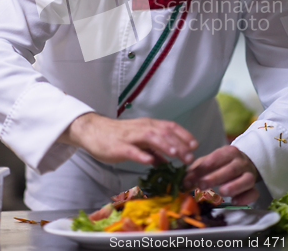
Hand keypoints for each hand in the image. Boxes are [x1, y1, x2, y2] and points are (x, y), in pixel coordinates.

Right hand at [58, 112, 197, 166]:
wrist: (92, 131)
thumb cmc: (117, 136)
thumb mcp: (138, 141)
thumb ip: (153, 149)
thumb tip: (167, 160)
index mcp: (148, 125)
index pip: (169, 127)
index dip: (183, 135)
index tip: (195, 145)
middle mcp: (141, 127)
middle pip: (163, 132)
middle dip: (178, 144)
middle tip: (190, 156)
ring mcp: (130, 136)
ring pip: (150, 137)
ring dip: (164, 145)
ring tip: (175, 154)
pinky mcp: (118, 146)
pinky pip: (131, 150)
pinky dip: (141, 154)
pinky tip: (149, 161)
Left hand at [183, 145, 259, 204]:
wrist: (246, 162)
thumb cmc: (223, 163)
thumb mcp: (211, 161)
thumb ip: (198, 169)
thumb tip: (184, 181)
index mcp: (228, 152)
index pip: (215, 158)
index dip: (201, 169)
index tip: (189, 180)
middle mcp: (240, 162)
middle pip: (231, 169)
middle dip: (215, 177)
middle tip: (201, 185)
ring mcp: (249, 174)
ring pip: (246, 179)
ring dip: (234, 186)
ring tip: (221, 192)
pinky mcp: (254, 187)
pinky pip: (253, 192)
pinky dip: (245, 197)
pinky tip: (235, 201)